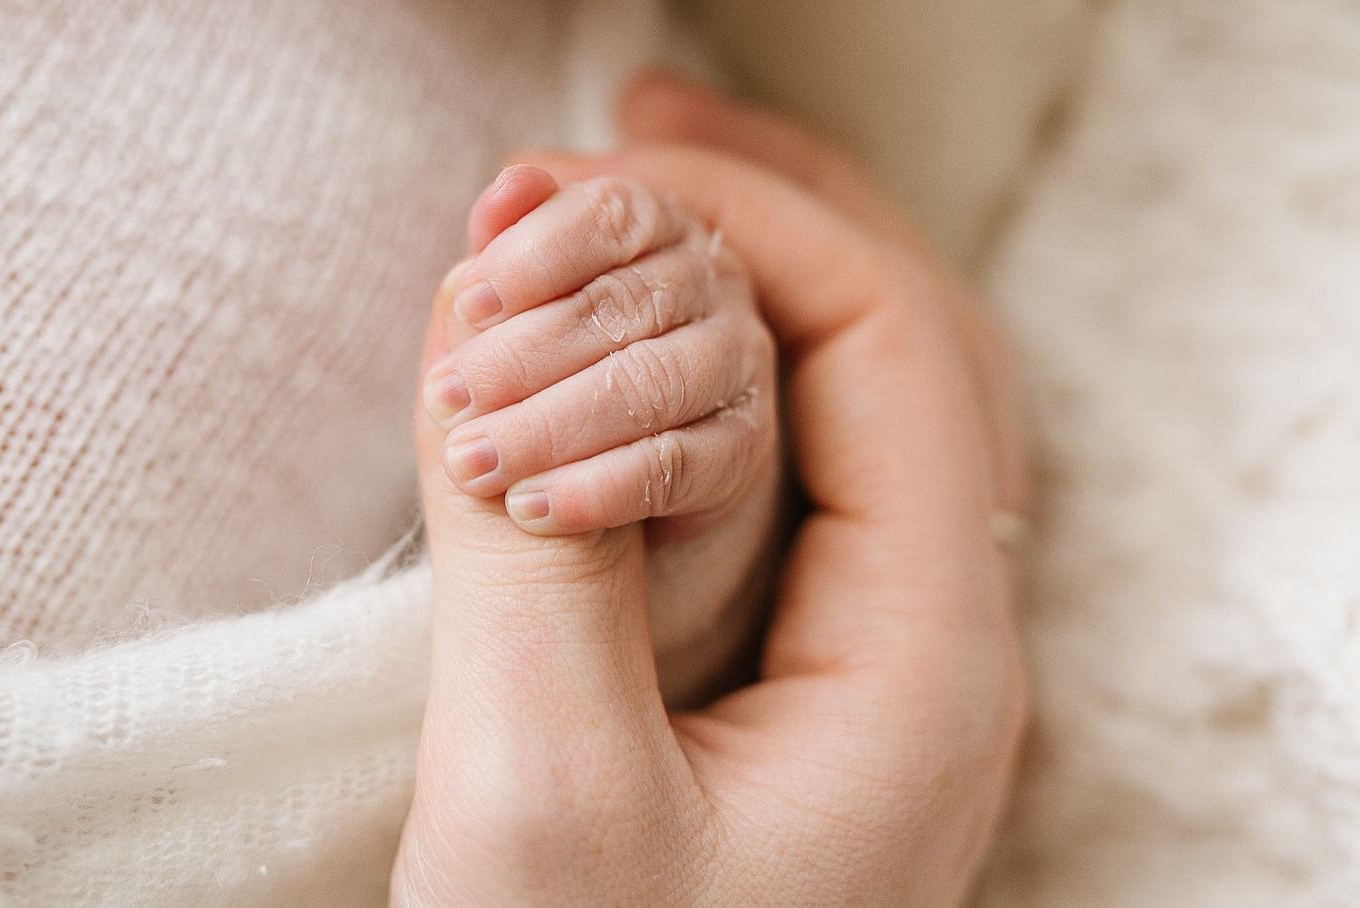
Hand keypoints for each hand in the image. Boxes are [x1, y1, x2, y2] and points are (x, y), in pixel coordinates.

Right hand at [393, 75, 1027, 905]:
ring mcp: (879, 669)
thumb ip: (526, 558)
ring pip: (859, 415)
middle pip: (907, 353)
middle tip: (641, 132)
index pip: (895, 343)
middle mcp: (936, 650)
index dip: (759, 220)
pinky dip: (721, 392)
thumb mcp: (541, 807)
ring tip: (633, 208)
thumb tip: (491, 347)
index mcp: (928, 664)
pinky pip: (801, 490)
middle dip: (775, 218)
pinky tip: (641, 361)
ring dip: (750, 293)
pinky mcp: (806, 697)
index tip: (606, 166)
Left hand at [422, 163, 782, 703]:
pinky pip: (675, 466)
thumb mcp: (519, 298)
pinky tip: (532, 508)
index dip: (532, 257)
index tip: (467, 306)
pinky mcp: (745, 446)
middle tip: (443, 403)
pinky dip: (597, 490)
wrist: (601, 456)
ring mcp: (738, 362)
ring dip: (550, 428)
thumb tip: (508, 182)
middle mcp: (714, 281)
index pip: (607, 216)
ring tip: (472, 465)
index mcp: (659, 223)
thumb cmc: (552, 357)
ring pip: (649, 386)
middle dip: (520, 358)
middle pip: (620, 307)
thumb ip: (510, 242)